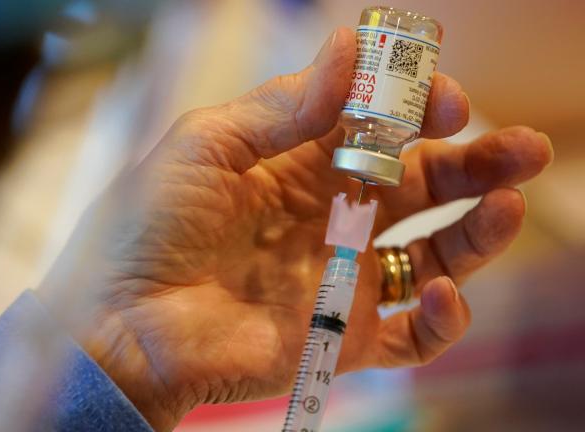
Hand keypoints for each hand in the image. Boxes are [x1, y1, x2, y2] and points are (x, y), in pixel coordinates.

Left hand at [37, 27, 552, 430]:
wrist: (117, 324)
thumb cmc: (148, 227)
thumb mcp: (207, 145)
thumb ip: (284, 104)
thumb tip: (352, 48)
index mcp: (295, 165)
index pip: (378, 131)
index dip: (418, 112)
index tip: (446, 102)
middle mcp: (327, 217)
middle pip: (420, 187)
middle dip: (474, 164)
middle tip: (522, 148)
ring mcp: (339, 278)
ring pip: (433, 254)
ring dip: (478, 233)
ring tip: (503, 206)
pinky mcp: (342, 337)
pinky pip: (412, 334)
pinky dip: (443, 319)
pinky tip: (443, 292)